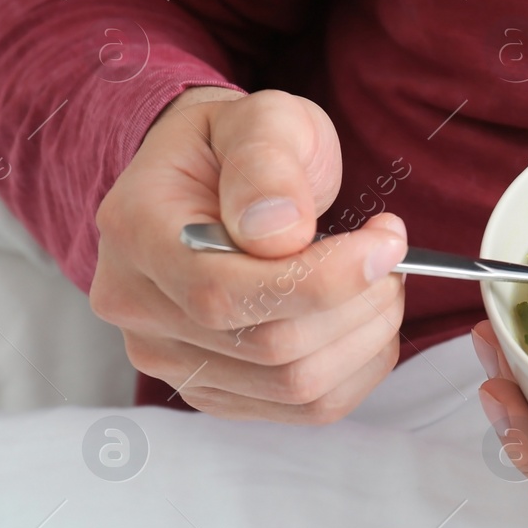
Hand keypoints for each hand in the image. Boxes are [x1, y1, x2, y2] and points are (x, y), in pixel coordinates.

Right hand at [90, 87, 408, 422]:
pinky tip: (365, 321)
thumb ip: (267, 166)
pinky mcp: (214, 389)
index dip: (324, 278)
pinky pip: (304, 408)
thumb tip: (280, 230)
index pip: (224, 292)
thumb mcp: (260, 120)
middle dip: (358, 302)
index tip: (387, 240)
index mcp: (137, 232)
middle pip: (269, 346)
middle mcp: (137, 308)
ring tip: (382, 282)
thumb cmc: (238, 147)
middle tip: (390, 255)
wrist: (210, 178)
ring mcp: (171, 358)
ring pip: (295, 386)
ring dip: (366, 337)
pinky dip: (359, 369)